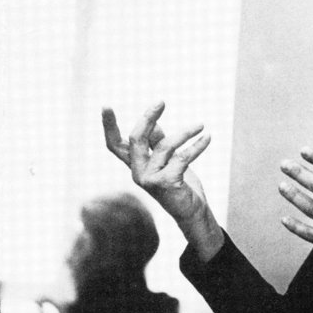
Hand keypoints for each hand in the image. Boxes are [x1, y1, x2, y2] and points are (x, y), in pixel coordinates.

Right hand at [102, 102, 223, 260]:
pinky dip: (197, 146)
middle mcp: (138, 172)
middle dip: (148, 117)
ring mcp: (150, 179)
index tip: (105, 105)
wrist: (192, 211)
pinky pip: (182, 157)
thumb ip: (158, 142)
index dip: (108, 126)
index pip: (114, 145)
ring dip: (185, 133)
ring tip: (200, 125)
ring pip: (165, 146)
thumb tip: (155, 122)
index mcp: (135, 165)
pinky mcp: (166, 183)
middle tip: (161, 101)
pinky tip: (207, 137)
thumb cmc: (179, 184)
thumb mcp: (167, 160)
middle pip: (136, 139)